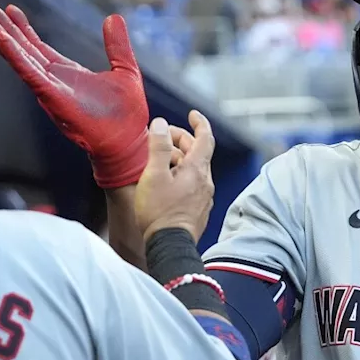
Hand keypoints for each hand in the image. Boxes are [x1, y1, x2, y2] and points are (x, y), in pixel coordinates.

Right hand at [0, 4, 148, 187]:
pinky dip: (14, 56)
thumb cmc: (127, 116)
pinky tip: (2, 39)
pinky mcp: (52, 98)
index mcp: (69, 74)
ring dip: (3, 40)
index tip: (11, 11)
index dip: (24, 30)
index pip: (39, 48)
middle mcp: (55, 81)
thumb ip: (117, 45)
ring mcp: (51, 90)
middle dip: (7, 30)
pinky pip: (29, 73)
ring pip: (21, 60)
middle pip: (24, 51)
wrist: (129, 144)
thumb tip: (113, 17)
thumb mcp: (125, 70)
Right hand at [136, 111, 215, 242]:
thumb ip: (159, 147)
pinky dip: (181, 175)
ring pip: (194, 169)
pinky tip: (165, 182)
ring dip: (178, 159)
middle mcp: (205, 182)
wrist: (169, 245)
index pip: (205, 138)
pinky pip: (192, 185)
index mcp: (197, 170)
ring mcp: (203, 197)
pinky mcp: (198, 210)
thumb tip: (161, 124)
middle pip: (197, 152)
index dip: (199, 122)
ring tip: (158, 161)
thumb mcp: (154, 175)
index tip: (192, 114)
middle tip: (162, 138)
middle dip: (181, 140)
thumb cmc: (159, 211)